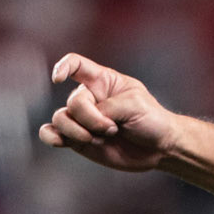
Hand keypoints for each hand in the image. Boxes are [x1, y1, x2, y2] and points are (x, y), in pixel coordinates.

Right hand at [37, 53, 177, 171]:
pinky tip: (60, 141)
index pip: (75, 64)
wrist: (160, 148)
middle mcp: (89, 98)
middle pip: (73, 102)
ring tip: (101, 139)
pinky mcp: (80, 140)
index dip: (63, 67)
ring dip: (78, 131)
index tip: (59, 79)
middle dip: (91, 118)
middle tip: (113, 129)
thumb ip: (108, 107)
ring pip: (61, 119)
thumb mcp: (135, 105)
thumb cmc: (152, 120)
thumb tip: (85, 121)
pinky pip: (55, 135)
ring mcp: (83, 120)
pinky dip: (52, 136)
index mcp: (102, 81)